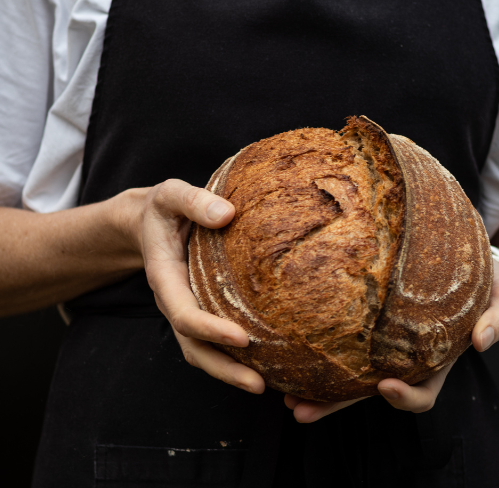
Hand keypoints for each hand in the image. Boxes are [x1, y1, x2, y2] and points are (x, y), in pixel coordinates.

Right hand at [133, 179, 264, 393]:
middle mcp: (175, 302)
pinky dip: (235, 356)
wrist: (148, 222)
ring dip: (231, 372)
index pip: (185, 315)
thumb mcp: (171, 195)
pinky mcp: (203, 308)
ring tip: (267, 386)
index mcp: (165, 280)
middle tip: (259, 385)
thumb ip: (194, 202)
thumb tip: (227, 214)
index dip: (211, 330)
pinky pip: (215, 340)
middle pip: (194, 348)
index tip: (243, 338)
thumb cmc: (163, 208)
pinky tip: (267, 361)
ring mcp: (187, 309)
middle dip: (224, 370)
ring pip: (203, 352)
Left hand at [285, 258, 498, 421]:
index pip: (422, 393)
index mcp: (437, 361)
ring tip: (285, 397)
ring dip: (318, 387)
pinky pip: (344, 341)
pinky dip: (321, 349)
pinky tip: (293, 348)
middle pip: (368, 392)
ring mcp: (385, 343)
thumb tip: (484, 342)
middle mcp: (406, 359)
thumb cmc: (488, 285)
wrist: (472, 263)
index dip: (404, 398)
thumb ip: (498, 320)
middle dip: (336, 405)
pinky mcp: (371, 321)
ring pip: (349, 374)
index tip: (383, 385)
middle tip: (300, 411)